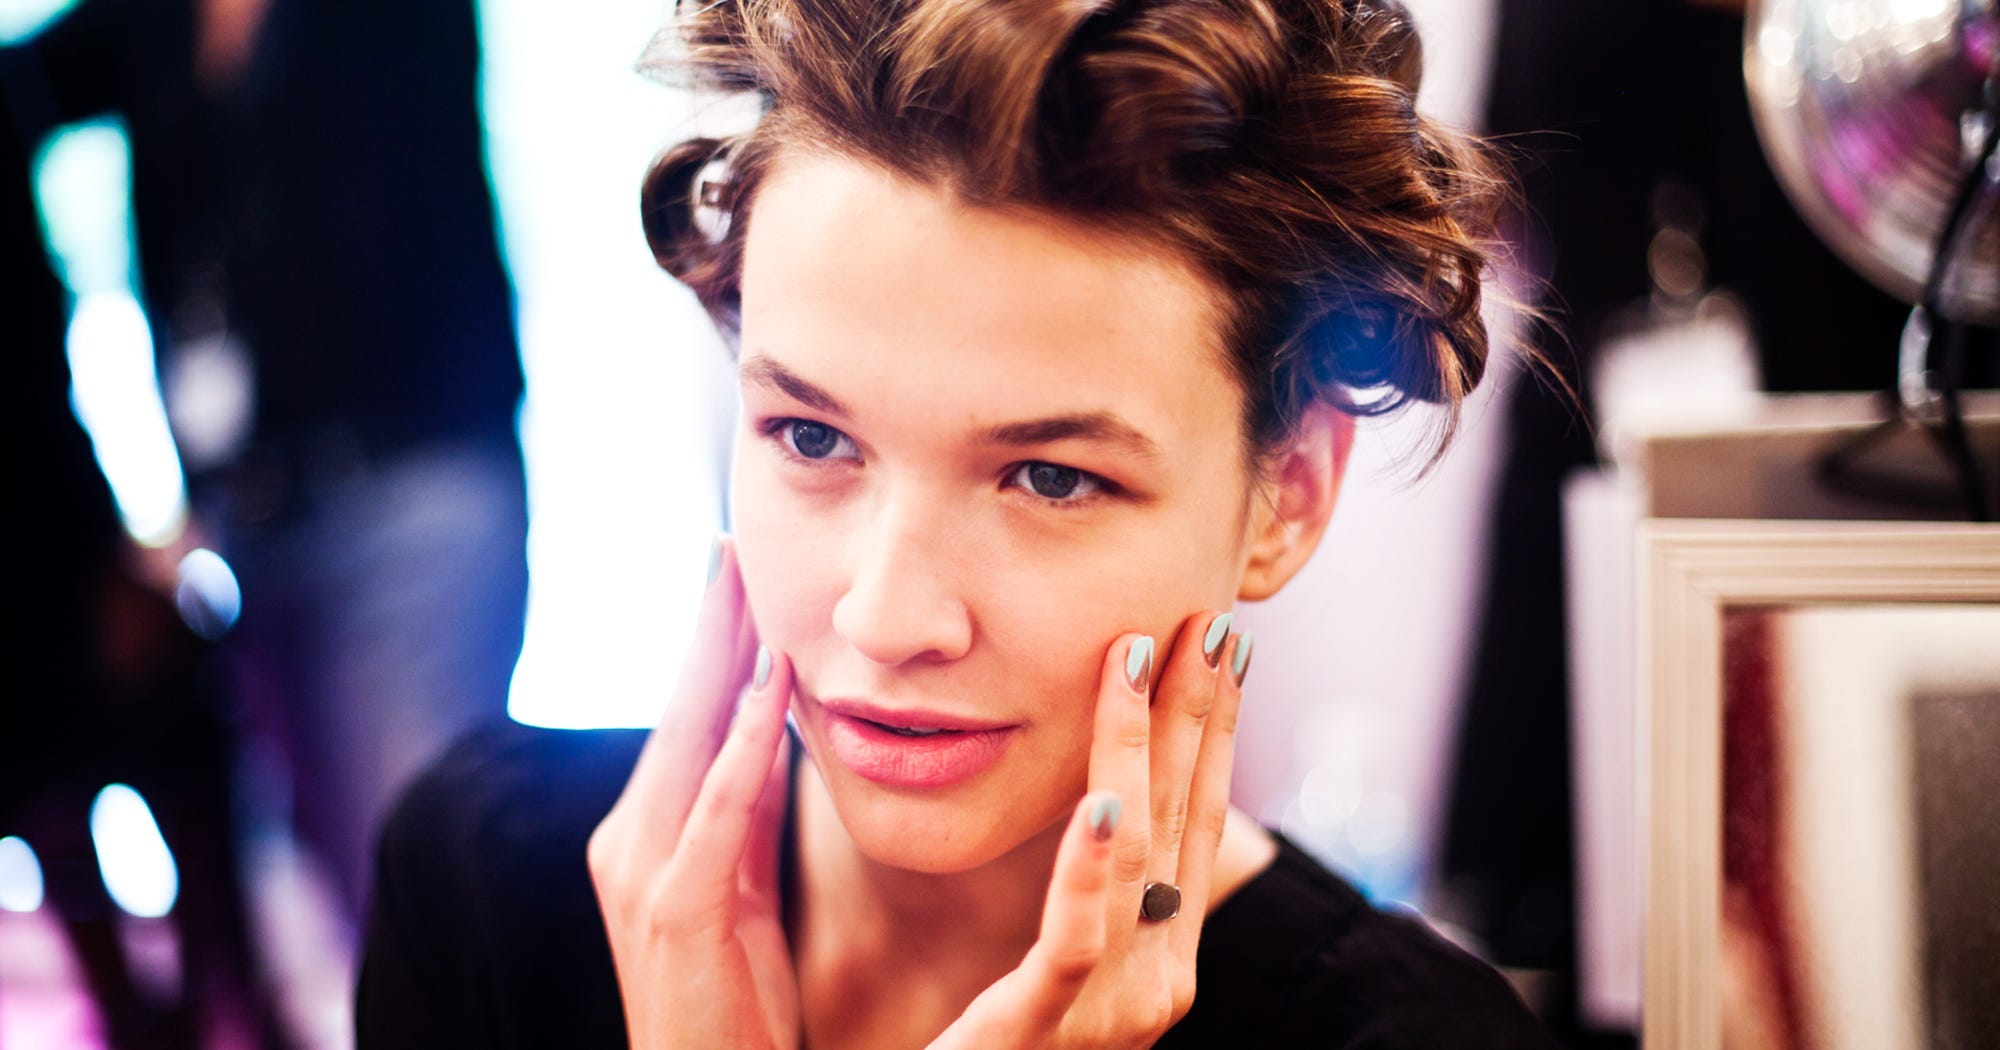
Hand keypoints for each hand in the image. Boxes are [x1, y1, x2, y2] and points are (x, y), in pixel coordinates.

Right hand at [587, 537, 799, 1048]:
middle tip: (732, 544)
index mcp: (644, 834)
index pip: (683, 718)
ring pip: (685, 739)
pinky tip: (764, 684)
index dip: (709, 644)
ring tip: (745, 584)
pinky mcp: (675, 908)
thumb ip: (747, 810)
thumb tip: (767, 728)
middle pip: (675, 711)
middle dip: (706, 627)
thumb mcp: (744, 887)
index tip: (734, 572)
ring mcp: (642, 873)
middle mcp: (628, 841)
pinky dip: (740, 740)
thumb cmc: (730, 1000)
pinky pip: (716, 807)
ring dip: (719, 658)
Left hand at [933, 610, 1248, 1048]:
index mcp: (1152, 956)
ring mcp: (1108, 1016)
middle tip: (1211, 618)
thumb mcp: (1054, 969)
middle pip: (1183, 823)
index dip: (1210, 728)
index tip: (1216, 639)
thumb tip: (1112, 801)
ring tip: (1141, 660)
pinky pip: (1076, 943)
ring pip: (1138, 860)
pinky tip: (1105, 799)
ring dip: (1144, 752)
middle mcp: (1152, 983)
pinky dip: (1095, 868)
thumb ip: (1087, 897)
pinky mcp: (1042, 1036)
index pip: (1191, 818)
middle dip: (1200, 716)